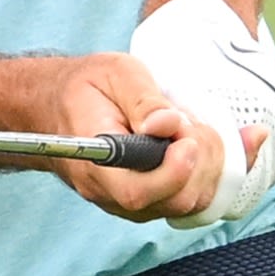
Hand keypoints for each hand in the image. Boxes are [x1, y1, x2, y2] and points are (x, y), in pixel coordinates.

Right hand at [26, 47, 230, 222]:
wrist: (58, 108)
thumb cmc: (85, 88)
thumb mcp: (114, 73)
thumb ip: (143, 98)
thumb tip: (168, 124)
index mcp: (97, 162)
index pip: (137, 191)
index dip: (173, 171)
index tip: (187, 137)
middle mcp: (113, 193)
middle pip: (176, 199)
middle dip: (201, 158)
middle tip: (189, 119)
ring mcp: (133, 202)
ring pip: (192, 201)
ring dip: (210, 162)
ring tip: (193, 126)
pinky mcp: (151, 200)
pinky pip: (193, 197)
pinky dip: (214, 170)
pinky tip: (216, 141)